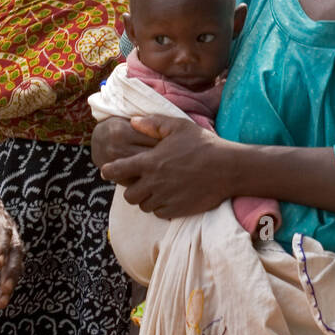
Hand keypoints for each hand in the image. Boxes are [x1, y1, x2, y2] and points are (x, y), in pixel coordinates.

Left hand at [0, 186, 23, 310]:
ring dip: (10, 283)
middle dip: (12, 271)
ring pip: (16, 264)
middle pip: (16, 252)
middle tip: (5, 289)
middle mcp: (10, 230)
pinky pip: (10, 270)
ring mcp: (10, 243)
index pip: (4, 232)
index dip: (2, 247)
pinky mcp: (7, 254)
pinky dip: (6, 286)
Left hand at [98, 115, 227, 217]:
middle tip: (140, 181)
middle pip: (129, 195)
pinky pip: (159, 213)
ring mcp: (165, 198)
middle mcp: (154, 183)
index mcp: (150, 162)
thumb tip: (133, 121)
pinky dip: (160, 207)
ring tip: (156, 189)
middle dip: (131, 188)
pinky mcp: (177, 210)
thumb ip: (153, 124)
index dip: (109, 171)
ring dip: (146, 199)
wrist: (227, 168)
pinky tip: (168, 197)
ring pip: (143, 206)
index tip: (107, 170)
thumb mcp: (178, 126)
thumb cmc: (203, 144)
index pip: (118, 170)